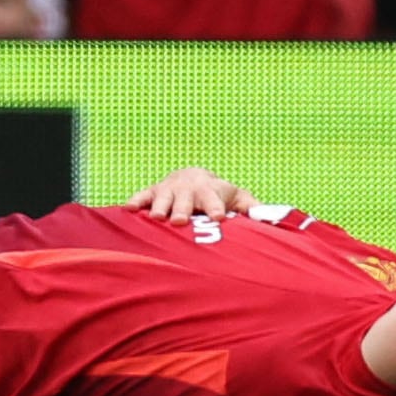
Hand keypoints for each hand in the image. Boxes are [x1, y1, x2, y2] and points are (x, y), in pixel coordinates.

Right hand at [126, 165, 250, 222]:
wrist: (193, 175)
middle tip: (181, 220)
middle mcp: (189, 190)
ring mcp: (169, 190)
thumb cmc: (217, 194)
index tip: (219, 218)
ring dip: (160, 208)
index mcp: (210, 193)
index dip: (216, 209)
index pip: (215, 202)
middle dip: (183, 209)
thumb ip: (251, 207)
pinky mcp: (152, 192)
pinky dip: (135, 202)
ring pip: (163, 199)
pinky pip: (141, 196)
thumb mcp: (235, 197)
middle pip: (186, 201)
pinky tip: (127, 209)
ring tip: (156, 217)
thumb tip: (268, 218)